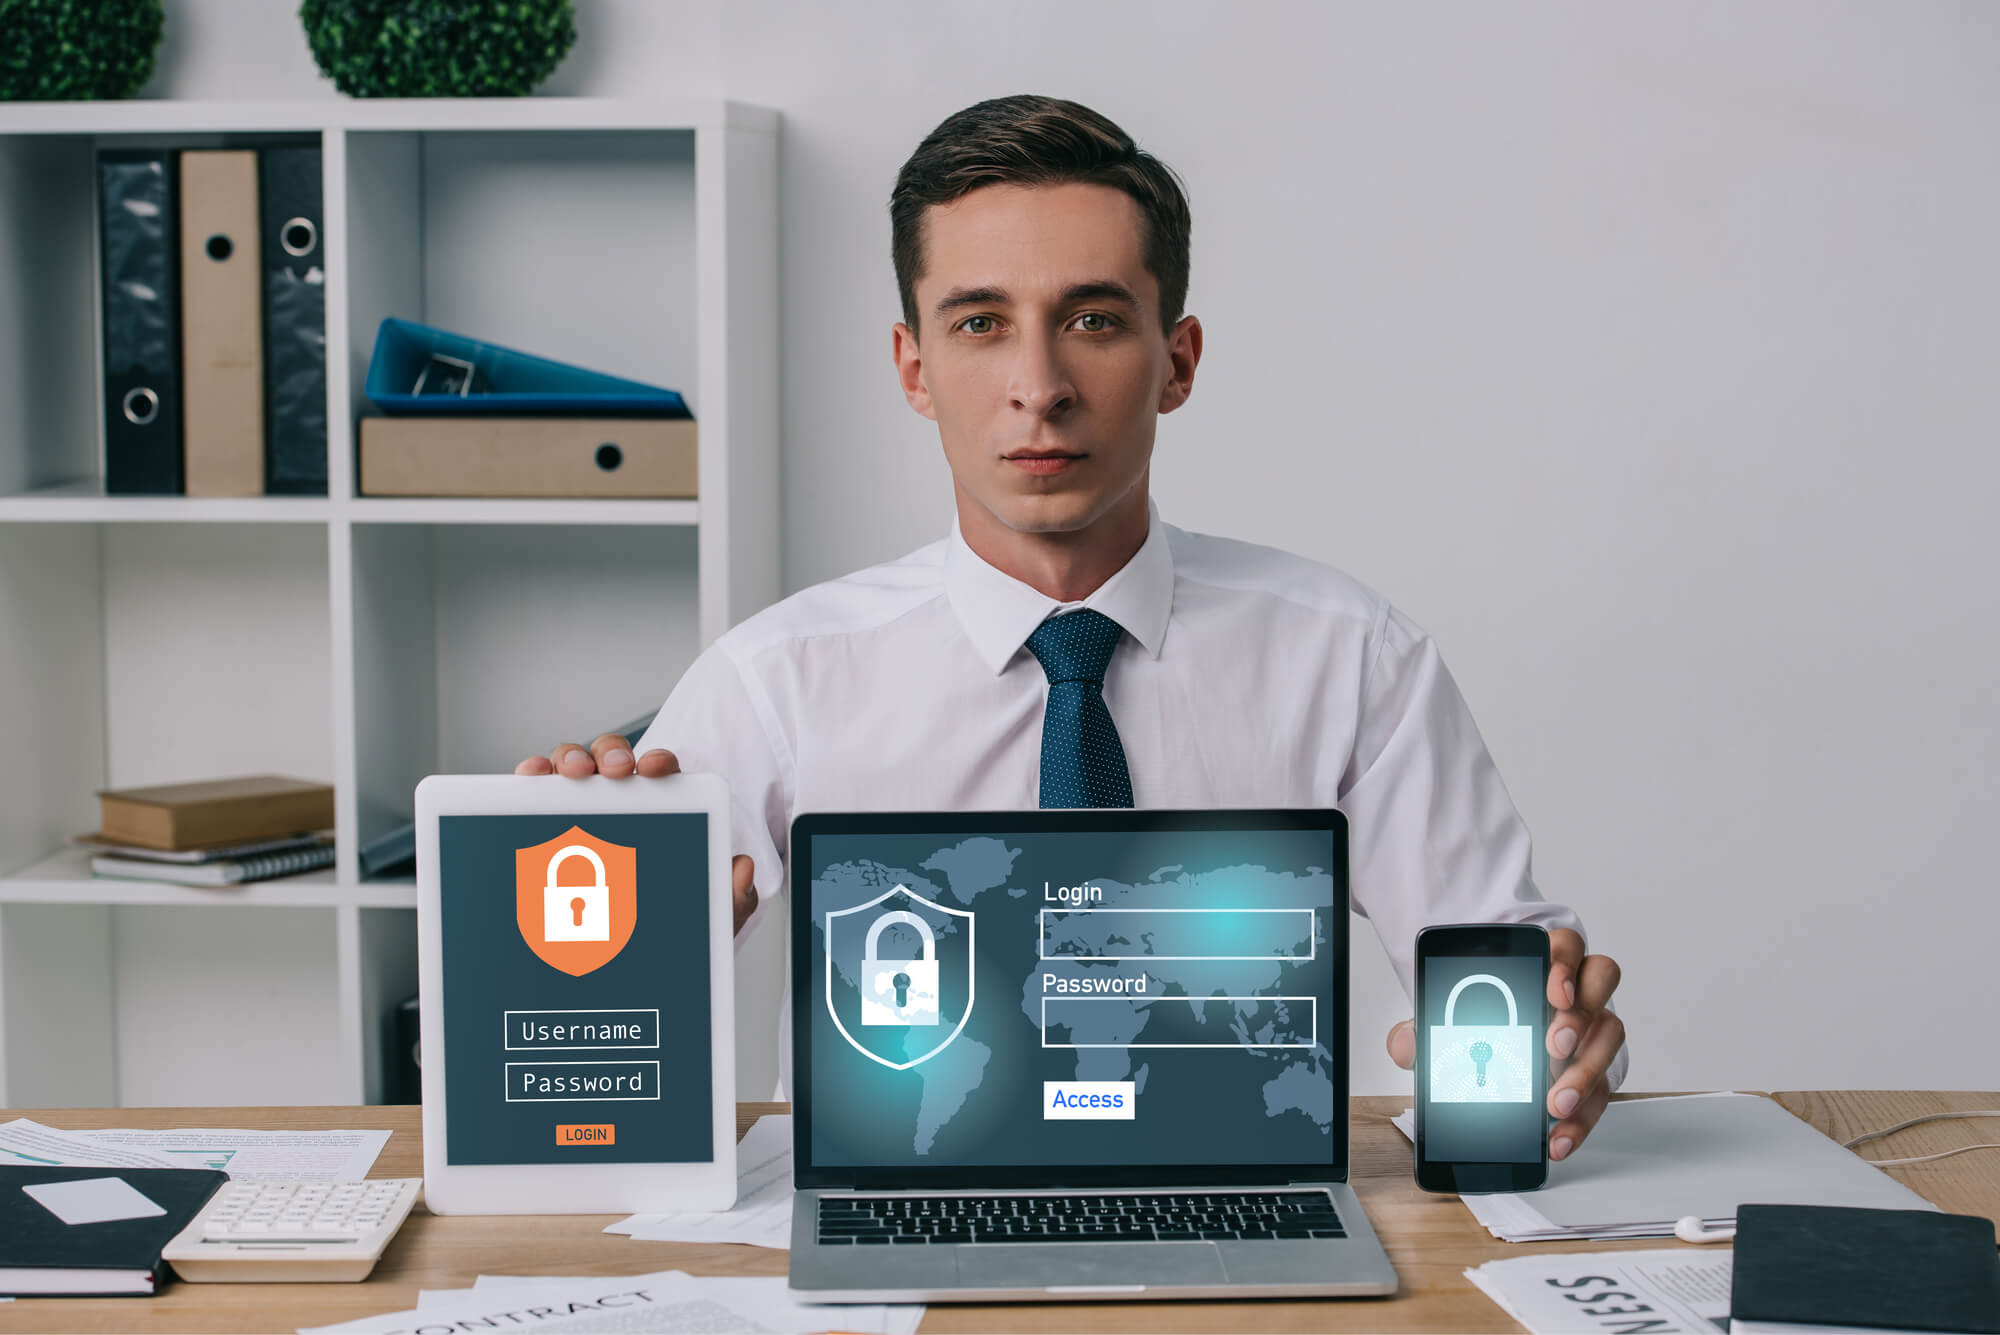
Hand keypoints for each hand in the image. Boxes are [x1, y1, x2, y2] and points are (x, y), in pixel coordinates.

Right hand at [514, 736, 759, 934]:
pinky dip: (531, 777)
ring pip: (572, 768)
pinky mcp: (547, 825)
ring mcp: (581, 811)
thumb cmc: (660, 929)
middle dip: (610, 753)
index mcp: (662, 812)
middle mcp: (620, 804)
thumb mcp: (703, 920)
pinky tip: (530, 778)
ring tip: (570, 772)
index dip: (660, 763)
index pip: (663, 775)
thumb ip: (731, 898)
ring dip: (569, 758)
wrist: (617, 965)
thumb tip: (742, 868)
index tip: (656, 769)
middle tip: (613, 769)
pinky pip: (536, 792)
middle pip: (612, 760)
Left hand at [1384, 927, 1625, 1161]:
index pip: (1567, 945)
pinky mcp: (1594, 1073)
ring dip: (1585, 1072)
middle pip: (1600, 985)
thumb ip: (1423, 1029)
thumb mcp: (1446, 1021)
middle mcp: (1577, 991)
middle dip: (1580, 1017)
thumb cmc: (1480, 1024)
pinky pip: (1602, 1092)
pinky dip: (1582, 1119)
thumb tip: (1406, 1045)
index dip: (1565, 964)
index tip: (1552, 991)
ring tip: (1555, 1101)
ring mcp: (1591, 1031)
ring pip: (1610, 1037)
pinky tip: (1557, 1137)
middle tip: (1554, 1046)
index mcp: (1542, 964)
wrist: (1493, 1054)